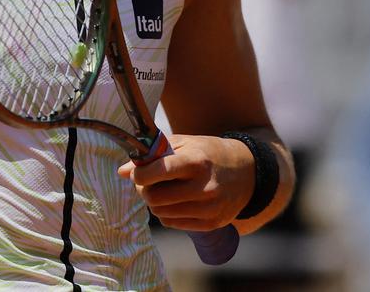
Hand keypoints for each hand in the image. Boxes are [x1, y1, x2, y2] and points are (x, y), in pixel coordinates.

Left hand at [118, 134, 253, 231]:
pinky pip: (172, 224)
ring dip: (154, 202)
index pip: (158, 172)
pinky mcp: (211, 223)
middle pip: (155, 197)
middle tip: (147, 182)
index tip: (137, 173)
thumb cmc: (209, 153)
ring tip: (162, 190)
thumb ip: (153, 155)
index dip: (140, 175)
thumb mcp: (185, 144)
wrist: (247, 172)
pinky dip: (166, 214)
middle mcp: (204, 187)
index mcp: (197, 162)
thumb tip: (122, 171)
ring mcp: (209, 208)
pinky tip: (174, 201)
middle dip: (144, 190)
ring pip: (161, 213)